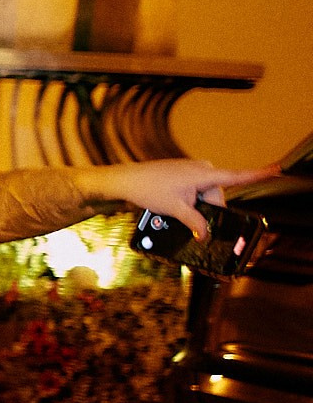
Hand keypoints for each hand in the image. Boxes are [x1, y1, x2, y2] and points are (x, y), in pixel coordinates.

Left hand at [113, 159, 279, 236]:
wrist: (125, 180)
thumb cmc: (149, 189)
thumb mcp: (176, 210)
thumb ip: (196, 222)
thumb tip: (206, 234)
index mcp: (205, 174)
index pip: (238, 177)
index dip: (259, 175)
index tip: (278, 169)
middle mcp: (202, 167)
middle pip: (217, 195)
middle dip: (206, 209)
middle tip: (184, 213)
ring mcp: (192, 169)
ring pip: (204, 194)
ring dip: (194, 205)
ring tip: (173, 206)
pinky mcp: (183, 172)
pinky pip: (195, 188)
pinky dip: (189, 198)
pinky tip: (173, 202)